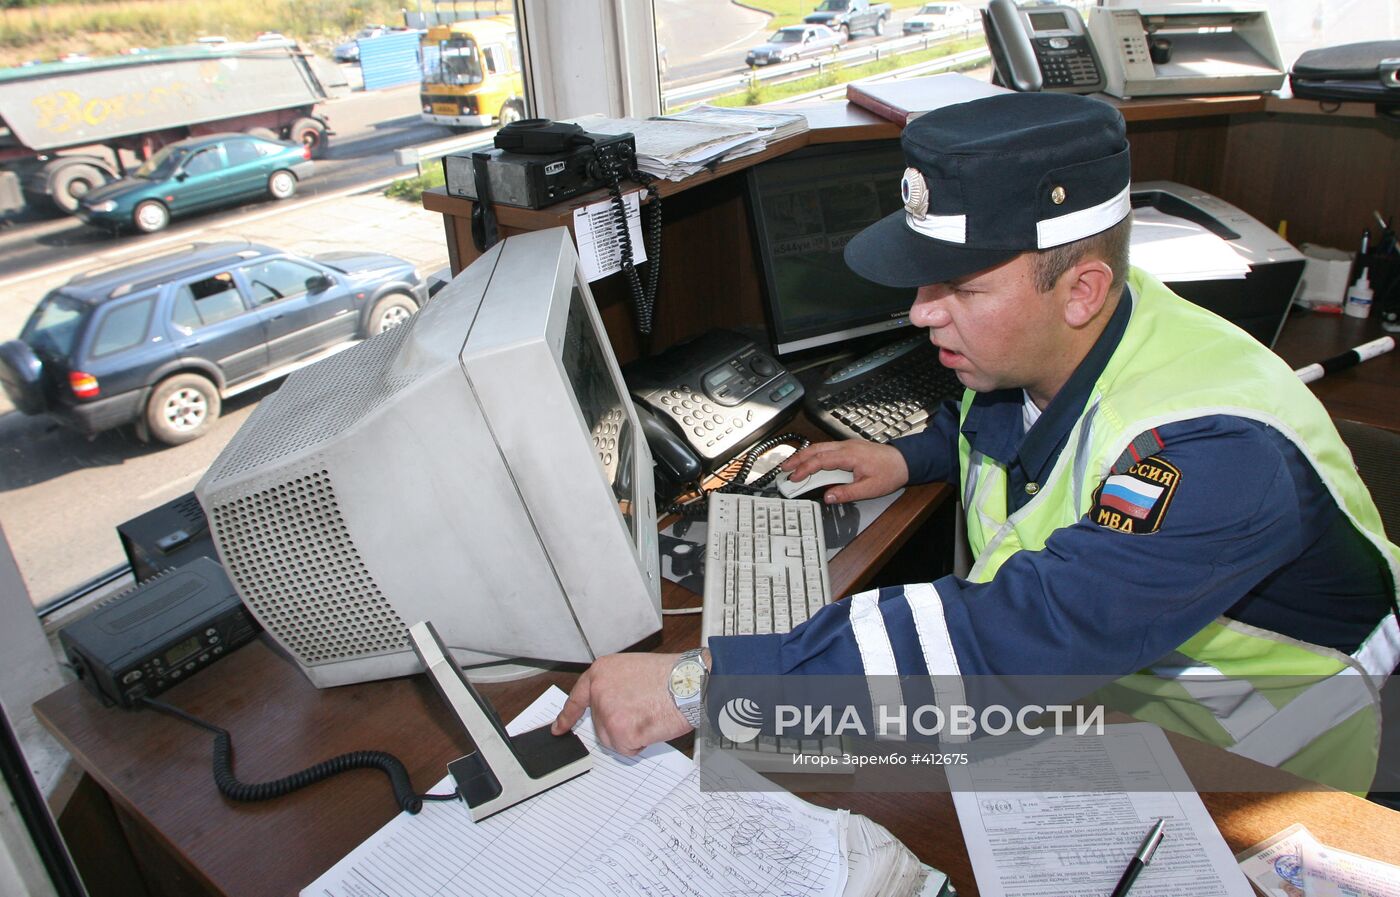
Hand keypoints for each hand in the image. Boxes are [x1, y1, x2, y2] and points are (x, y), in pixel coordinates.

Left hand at [552, 652, 691, 754]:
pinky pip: (627, 748)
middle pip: (600, 723)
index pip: (577, 698)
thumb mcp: (633, 669)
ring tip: (649, 714)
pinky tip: (652, 724)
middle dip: (620, 724)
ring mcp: (607, 712)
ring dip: (631, 734)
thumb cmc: (672, 675)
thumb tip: (613, 706)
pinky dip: (641, 743)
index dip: (568, 716)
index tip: (559, 728)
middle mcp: (599, 691)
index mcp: (601, 672)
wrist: (690, 682)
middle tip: (643, 710)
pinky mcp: (619, 732)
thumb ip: (615, 686)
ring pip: (612, 738)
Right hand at [781, 439, 908, 503]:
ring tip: (792, 465)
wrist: (904, 461)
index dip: (804, 469)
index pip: (820, 461)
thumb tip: (828, 497)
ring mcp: (847, 445)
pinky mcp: (849, 447)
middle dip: (797, 458)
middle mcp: (846, 447)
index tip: (793, 478)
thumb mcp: (869, 489)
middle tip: (784, 469)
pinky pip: (826, 448)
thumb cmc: (890, 473)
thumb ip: (847, 493)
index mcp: (849, 456)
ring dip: (804, 455)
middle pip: (815, 449)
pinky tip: (809, 461)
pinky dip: (814, 454)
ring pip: (819, 447)